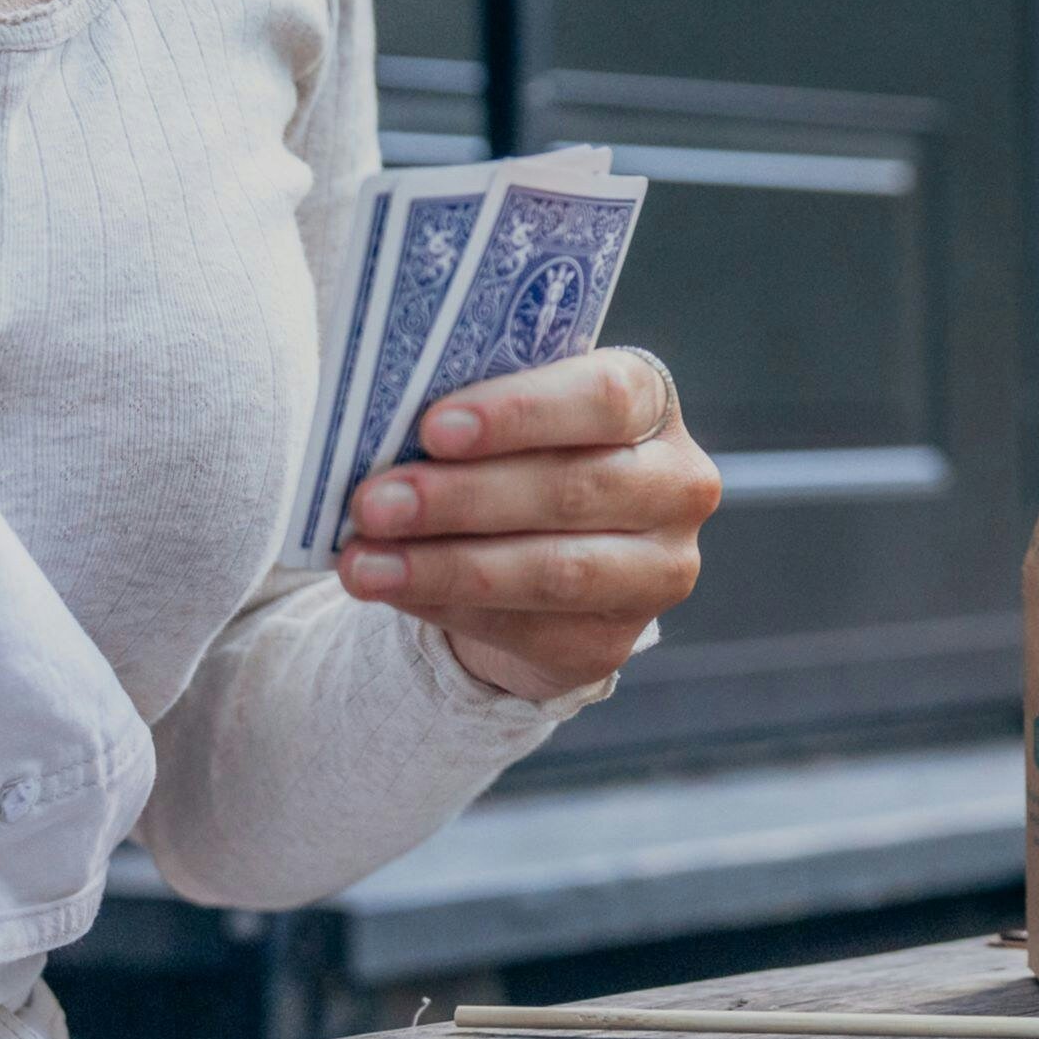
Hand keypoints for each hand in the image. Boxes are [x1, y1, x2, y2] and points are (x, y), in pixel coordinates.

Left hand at [338, 347, 719, 700]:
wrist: (535, 553)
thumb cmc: (512, 457)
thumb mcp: (505, 417)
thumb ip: (469, 410)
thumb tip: (379, 427)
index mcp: (653, 403)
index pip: (606, 397)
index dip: (521, 411)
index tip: (434, 428)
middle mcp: (675, 487)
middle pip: (574, 489)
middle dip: (462, 498)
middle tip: (374, 503)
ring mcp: (657, 571)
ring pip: (554, 571)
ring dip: (445, 566)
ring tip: (363, 562)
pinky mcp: (613, 641)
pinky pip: (529, 630)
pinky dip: (448, 609)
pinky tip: (392, 590)